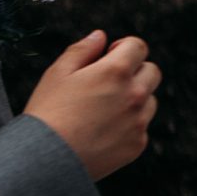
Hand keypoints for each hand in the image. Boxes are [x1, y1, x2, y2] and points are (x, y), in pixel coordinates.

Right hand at [23, 30, 161, 181]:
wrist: (45, 159)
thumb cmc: (47, 113)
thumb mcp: (57, 73)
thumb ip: (82, 49)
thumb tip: (100, 36)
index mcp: (116, 71)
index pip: (138, 46)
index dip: (123, 48)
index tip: (110, 56)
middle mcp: (135, 94)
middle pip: (151, 71)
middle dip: (134, 71)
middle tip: (108, 82)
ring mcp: (139, 121)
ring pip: (150, 100)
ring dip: (134, 99)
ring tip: (101, 110)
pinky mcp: (138, 144)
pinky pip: (141, 127)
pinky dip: (128, 125)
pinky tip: (101, 131)